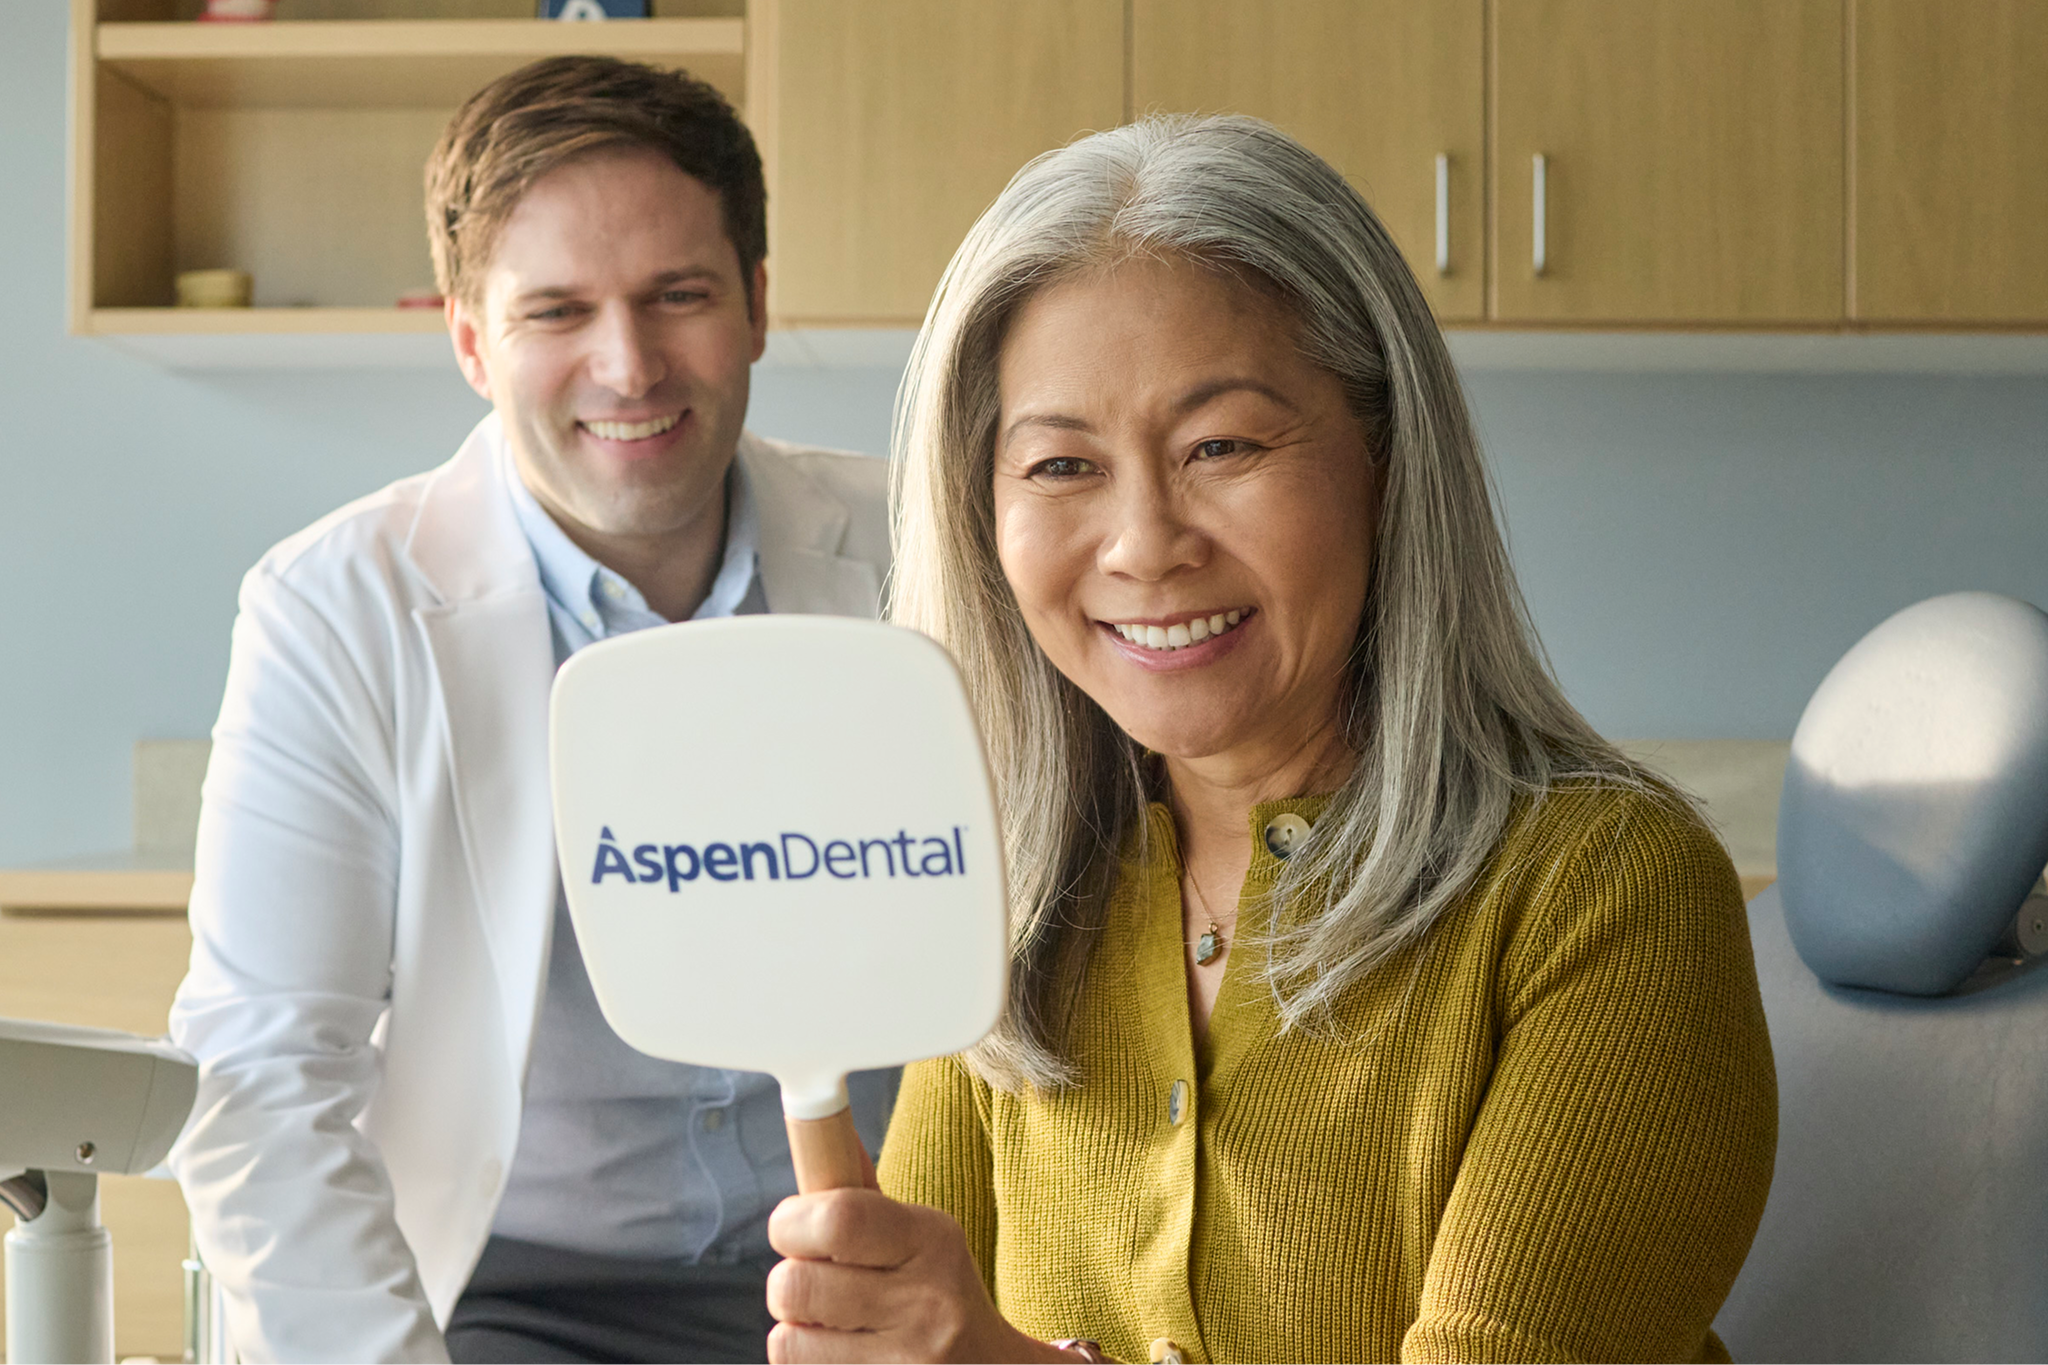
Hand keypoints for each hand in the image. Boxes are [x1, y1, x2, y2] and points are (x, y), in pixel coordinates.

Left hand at [765, 1190, 1069, 1364]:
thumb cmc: (939, 1293)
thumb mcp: (921, 1238)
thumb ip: (865, 1197)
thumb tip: (822, 1133)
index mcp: (932, 1240)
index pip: (838, 1219)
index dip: (791, 1220)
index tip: (791, 1225)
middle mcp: (925, 1302)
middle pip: (795, 1285)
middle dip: (789, 1279)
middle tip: (812, 1278)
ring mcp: (908, 1360)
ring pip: (787, 1339)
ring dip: (795, 1328)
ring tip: (830, 1322)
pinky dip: (806, 1361)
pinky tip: (842, 1353)